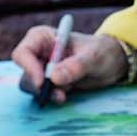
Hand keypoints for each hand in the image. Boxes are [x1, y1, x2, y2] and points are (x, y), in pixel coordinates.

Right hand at [13, 26, 129, 103]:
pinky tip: (65, 96)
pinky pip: (42, 93)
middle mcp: (38, 53)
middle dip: (38, 85)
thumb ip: (76, 65)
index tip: (43, 81)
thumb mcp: (94, 56)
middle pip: (25, 72)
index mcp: (43, 38)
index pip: (23, 53)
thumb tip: (54, 77)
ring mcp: (42, 69)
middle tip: (58, 93)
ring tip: (64, 95)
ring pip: (32, 85)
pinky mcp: (49, 83)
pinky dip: (51, 96)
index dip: (28, 67)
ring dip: (46, 93)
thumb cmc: (103, 51)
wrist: (113, 63)